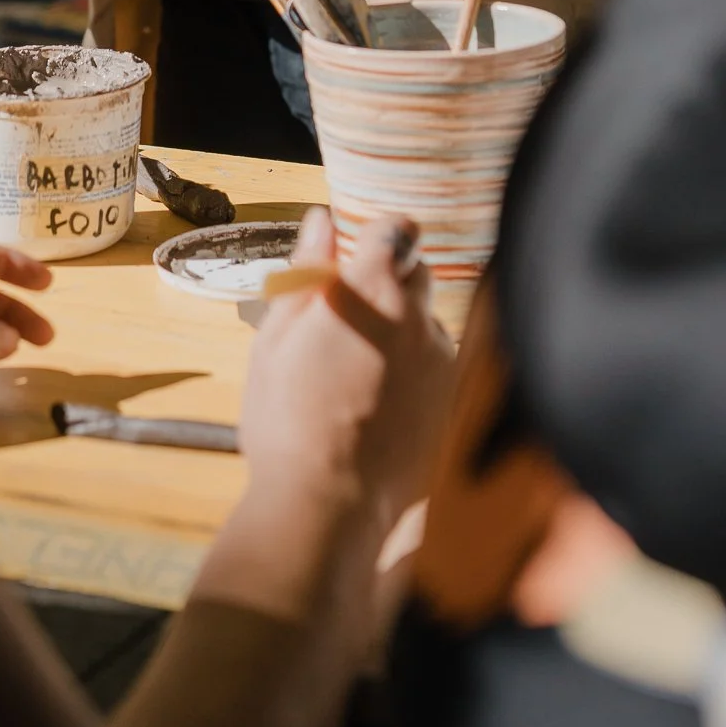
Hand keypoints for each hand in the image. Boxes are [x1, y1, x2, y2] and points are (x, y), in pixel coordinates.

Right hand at [194, 207, 453, 635]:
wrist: (329, 505)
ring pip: (426, 320)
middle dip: (388, 277)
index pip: (396, 228)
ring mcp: (439, 361)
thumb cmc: (288, 417)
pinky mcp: (449, 400)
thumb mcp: (277, 335)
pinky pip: (434, 363)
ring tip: (358, 364)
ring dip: (401, 324)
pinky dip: (413, 365)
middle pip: (415, 271)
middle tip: (345, 312)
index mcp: (371, 289)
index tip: (357, 249)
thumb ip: (306, 270)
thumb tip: (321, 222)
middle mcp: (416, 317)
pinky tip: (379, 397)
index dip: (377, 232)